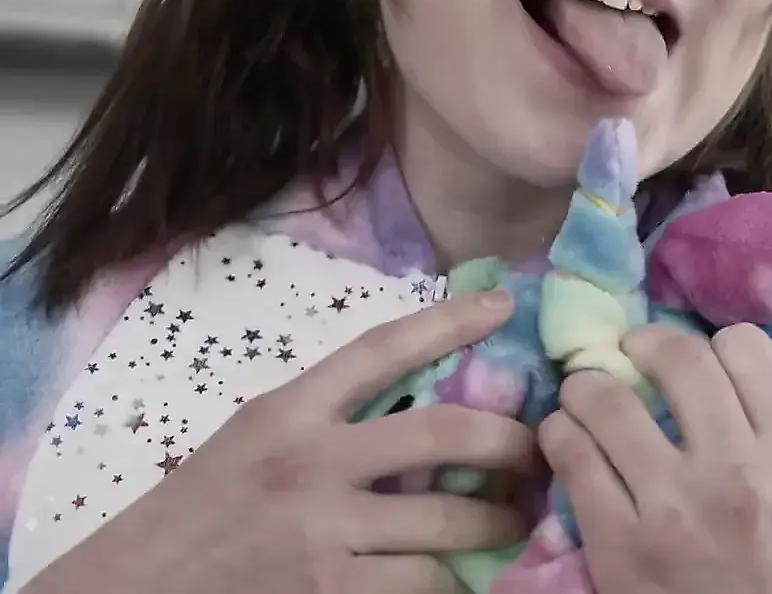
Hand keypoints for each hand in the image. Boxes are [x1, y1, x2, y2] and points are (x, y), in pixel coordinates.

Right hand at [22, 292, 537, 593]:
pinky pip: (424, 583)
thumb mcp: (256, 438)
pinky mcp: (332, 593)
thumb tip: (430, 396)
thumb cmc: (202, 510)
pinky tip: (465, 573)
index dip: (449, 321)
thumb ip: (331, 417)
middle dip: (511, 443)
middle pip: (444, 432)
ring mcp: (323, 533)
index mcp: (290, 412)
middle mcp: (311, 463)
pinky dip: (454, 579)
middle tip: (538, 452)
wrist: (135, 588)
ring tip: (516, 522)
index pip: (381, 348)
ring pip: (448, 521)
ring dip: (497, 524)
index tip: (505, 304)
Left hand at [541, 323, 771, 593]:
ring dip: (587, 388)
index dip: (714, 346)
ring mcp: (672, 504)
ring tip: (583, 396)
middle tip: (629, 353)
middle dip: (644, 344)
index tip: (697, 364)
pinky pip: (572, 458)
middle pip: (679, 357)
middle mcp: (735, 466)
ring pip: (607, 400)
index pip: (747, 348)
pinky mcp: (618, 544)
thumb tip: (724, 375)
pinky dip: (560, 438)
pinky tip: (564, 443)